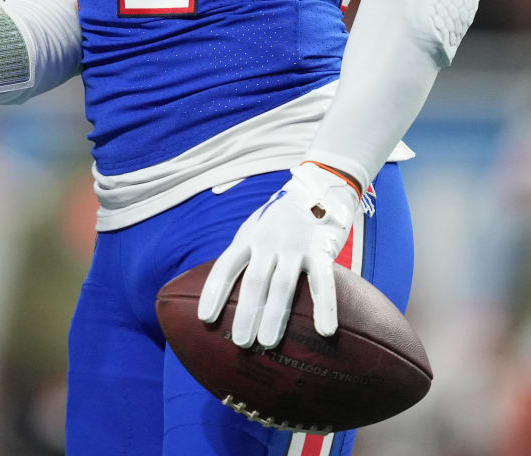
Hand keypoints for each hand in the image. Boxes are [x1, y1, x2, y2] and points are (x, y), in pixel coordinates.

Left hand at [196, 163, 358, 348]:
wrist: (317, 187)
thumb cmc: (279, 219)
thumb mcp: (254, 229)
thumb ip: (243, 255)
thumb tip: (223, 294)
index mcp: (247, 237)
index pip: (225, 267)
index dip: (213, 293)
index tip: (205, 319)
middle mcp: (268, 240)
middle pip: (254, 280)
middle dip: (246, 312)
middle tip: (240, 343)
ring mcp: (295, 245)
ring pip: (283, 284)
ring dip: (275, 315)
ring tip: (267, 343)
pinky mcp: (321, 250)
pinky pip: (323, 281)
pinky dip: (325, 307)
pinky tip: (325, 330)